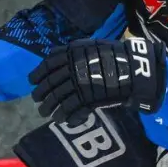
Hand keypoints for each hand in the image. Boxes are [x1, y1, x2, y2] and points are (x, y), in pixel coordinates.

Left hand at [28, 36, 165, 122]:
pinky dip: (63, 115)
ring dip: (48, 107)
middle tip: (37, 100)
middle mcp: (72, 67)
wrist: (135, 68)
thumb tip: (56, 61)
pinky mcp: (86, 97)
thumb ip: (73, 54)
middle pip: (49, 84)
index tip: (32, 81)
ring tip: (45, 113)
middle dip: (40, 94)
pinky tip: (60, 119)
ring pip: (56, 97)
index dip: (37, 74)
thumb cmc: (116, 56)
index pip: (47, 64)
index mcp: (72, 53)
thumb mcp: (91, 47)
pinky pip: (69, 108)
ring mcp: (78, 83)